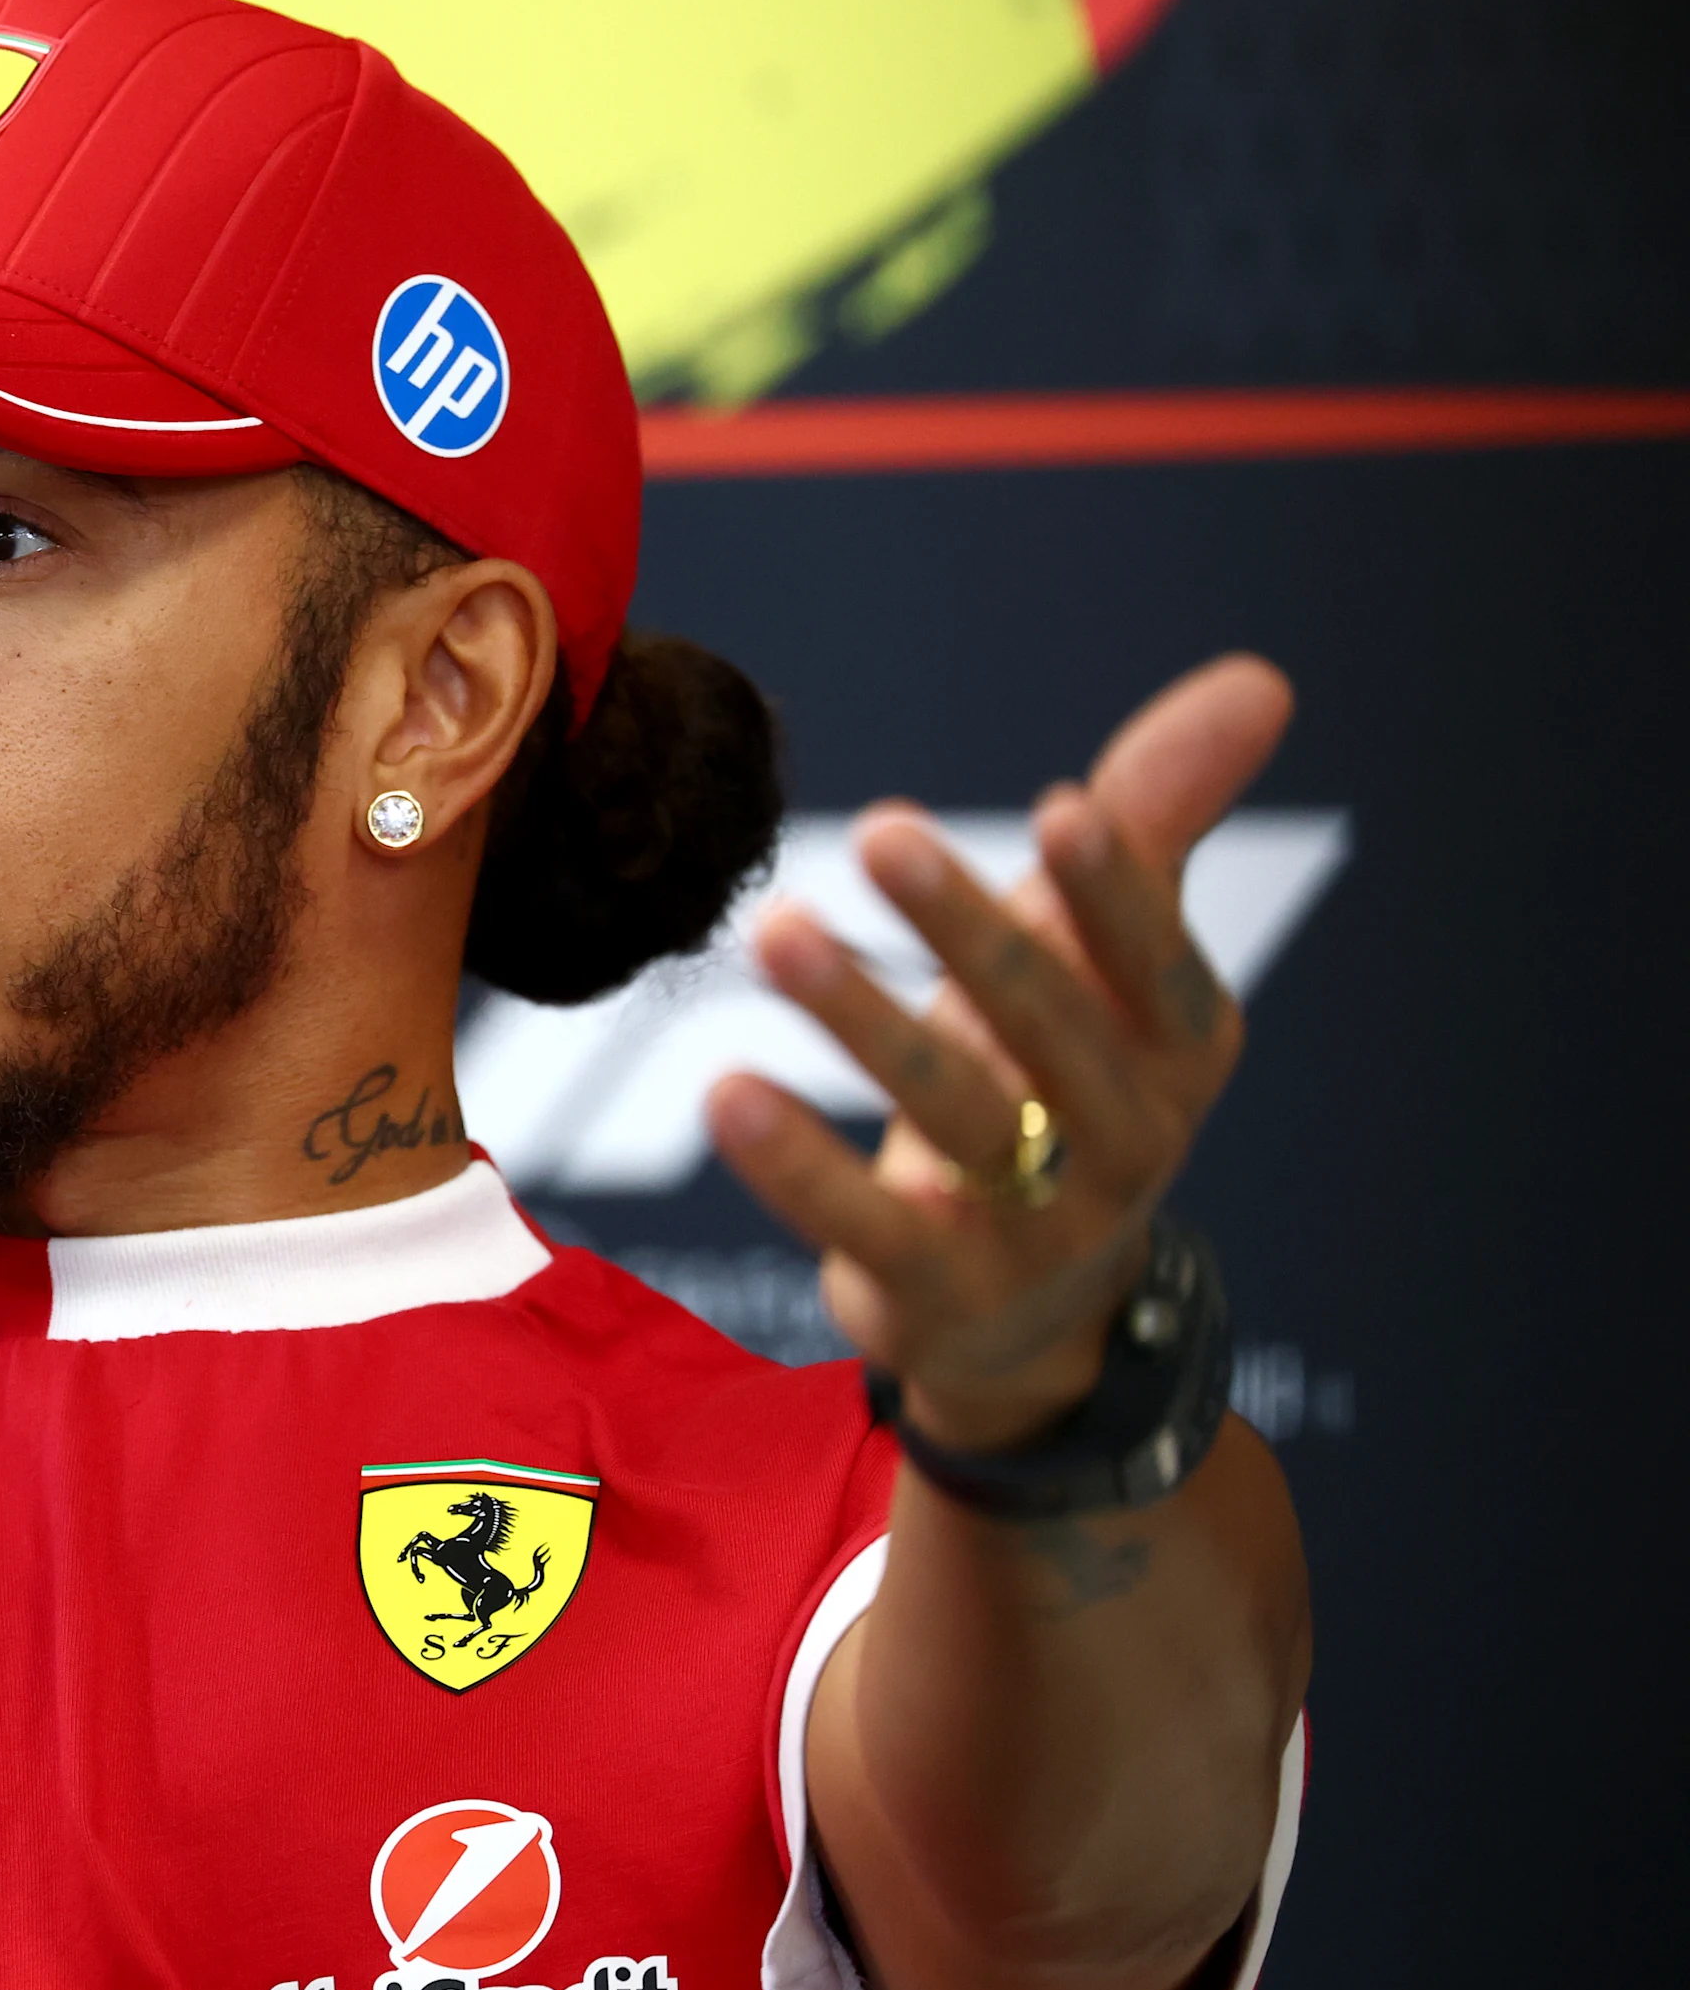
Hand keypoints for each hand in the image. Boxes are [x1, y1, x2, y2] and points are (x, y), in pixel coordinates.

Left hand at [705, 655, 1293, 1450]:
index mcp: (1180, 1045)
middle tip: (881, 828)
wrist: (1031, 1311)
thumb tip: (1262, 678)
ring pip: (952, 1114)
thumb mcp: (1106, 957)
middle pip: (1046, 1026)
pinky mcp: (936, 1288)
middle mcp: (1125, 1136)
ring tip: (773, 930)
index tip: (1062, 806)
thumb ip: (1160, 820)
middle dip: (968, 929)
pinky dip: (796, 1162)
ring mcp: (1036, 1225)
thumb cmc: (1058, 1078)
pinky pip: (863, 1222)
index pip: (1155, 961)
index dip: (1113, 893)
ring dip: (860, 1018)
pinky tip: (727, 1088)